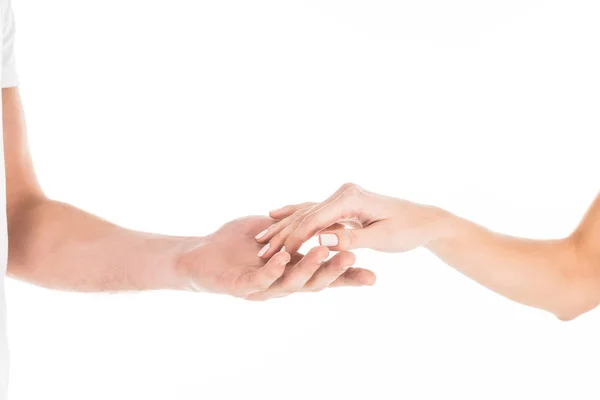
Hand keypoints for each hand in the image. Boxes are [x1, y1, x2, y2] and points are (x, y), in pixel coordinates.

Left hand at [177, 216, 375, 299]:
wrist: (200, 255)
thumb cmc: (237, 243)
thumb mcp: (274, 232)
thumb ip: (299, 229)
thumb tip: (328, 221)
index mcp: (292, 272)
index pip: (325, 276)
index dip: (348, 278)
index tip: (373, 276)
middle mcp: (282, 284)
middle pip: (314, 282)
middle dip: (334, 271)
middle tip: (354, 256)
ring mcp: (262, 288)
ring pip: (291, 282)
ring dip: (307, 267)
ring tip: (322, 252)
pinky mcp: (241, 287)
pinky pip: (260, 280)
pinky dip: (273, 269)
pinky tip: (283, 258)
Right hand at [255, 183, 449, 257]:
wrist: (423, 219)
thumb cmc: (406, 230)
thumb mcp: (382, 237)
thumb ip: (352, 239)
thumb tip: (321, 241)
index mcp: (351, 197)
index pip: (315, 219)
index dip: (295, 238)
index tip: (277, 255)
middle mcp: (343, 193)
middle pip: (306, 214)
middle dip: (283, 233)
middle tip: (260, 250)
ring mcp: (341, 196)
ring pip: (306, 212)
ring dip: (284, 226)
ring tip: (260, 238)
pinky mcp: (341, 203)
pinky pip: (312, 210)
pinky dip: (293, 215)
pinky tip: (273, 215)